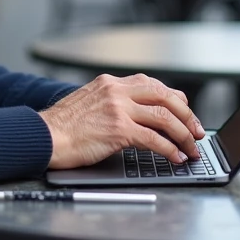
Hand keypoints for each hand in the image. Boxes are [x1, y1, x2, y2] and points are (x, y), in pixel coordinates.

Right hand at [39, 74, 204, 169]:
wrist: (43, 135)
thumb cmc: (62, 126)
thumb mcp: (89, 102)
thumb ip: (112, 103)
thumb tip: (137, 117)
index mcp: (111, 82)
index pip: (153, 85)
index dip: (174, 99)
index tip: (184, 112)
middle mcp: (117, 90)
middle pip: (165, 96)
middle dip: (186, 115)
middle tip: (196, 131)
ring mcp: (118, 108)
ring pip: (164, 117)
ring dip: (183, 134)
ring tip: (192, 148)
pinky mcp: (118, 129)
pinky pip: (154, 139)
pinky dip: (170, 149)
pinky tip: (176, 157)